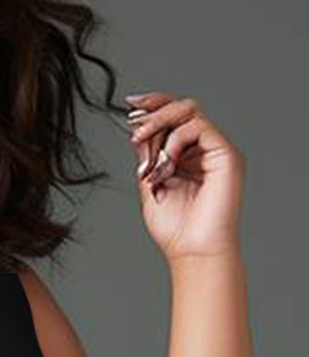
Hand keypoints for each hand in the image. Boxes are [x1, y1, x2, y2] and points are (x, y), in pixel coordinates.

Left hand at [124, 90, 245, 262]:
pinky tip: (165, 162)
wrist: (193, 251)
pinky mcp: (227, 156)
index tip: (130, 106)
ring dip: (160, 121)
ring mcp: (217, 151)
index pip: (175, 117)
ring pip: (190, 111)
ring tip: (141, 140)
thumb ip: (147, 157)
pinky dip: (175, 139)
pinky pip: (199, 128)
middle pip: (183, 107)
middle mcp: (206, 150)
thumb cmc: (175, 228)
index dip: (154, 105)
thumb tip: (137, 130)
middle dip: (154, 110)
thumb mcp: (150, 185)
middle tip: (133, 124)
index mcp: (189, 155)